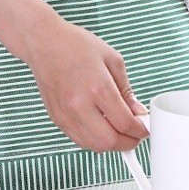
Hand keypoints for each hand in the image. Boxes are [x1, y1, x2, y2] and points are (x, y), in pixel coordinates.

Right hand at [22, 17, 149, 152]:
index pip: (125, 123)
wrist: (43, 42)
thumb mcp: (112, 59)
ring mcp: (66, 114)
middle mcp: (79, 105)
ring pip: (94, 146)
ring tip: (119, 131)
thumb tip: (137, 112)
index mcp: (98, 87)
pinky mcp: (57, 119)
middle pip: (110, 142)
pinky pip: (80, 140)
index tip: (145, 128)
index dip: (140, 130)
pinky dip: (94, 140)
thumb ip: (126, 90)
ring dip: (111, 144)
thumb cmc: (75, 45)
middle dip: (129, 143)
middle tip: (135, 134)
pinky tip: (101, 128)